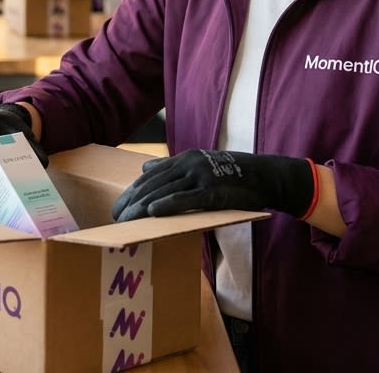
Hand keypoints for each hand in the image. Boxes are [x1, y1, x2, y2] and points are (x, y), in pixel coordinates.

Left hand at [110, 149, 313, 221]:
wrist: (263, 175)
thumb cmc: (231, 173)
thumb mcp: (200, 163)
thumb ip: (172, 167)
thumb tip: (145, 168)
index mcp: (184, 158)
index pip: (150, 176)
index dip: (131, 191)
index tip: (118, 206)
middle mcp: (189, 164)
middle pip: (152, 184)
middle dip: (131, 201)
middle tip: (115, 217)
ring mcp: (201, 176)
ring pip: (164, 191)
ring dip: (142, 207)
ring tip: (126, 220)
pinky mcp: (213, 191)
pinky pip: (186, 198)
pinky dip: (168, 204)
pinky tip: (153, 212)